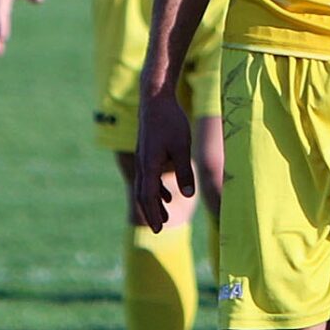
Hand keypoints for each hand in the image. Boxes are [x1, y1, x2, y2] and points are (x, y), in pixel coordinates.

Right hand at [133, 91, 195, 231]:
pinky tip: (166, 195)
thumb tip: (187, 195)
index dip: (154, 213)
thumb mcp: (182, 147)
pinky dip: (155, 188)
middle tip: (159, 229)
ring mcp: (143, 157)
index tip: (160, 229)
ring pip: (145, 186)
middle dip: (151, 212)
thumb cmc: (171, 123)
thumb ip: (184, 171)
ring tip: (163, 216)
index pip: (148, 196)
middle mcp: (143, 163)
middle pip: (144, 194)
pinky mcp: (147, 152)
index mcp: (149, 164)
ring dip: (154, 202)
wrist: (155, 100)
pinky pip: (149, 176)